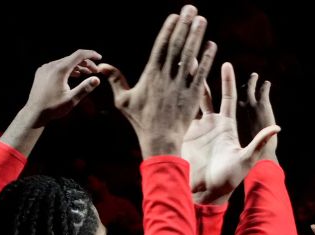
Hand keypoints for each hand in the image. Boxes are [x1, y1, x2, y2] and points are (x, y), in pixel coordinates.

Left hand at [24, 49, 102, 126]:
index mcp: (59, 70)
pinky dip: (68, 69)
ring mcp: (45, 68)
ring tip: (87, 73)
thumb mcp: (72, 99)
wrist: (35, 112)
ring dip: (77, 66)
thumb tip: (97, 79)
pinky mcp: (42, 72)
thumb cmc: (53, 108)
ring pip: (65, 62)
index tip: (99, 57)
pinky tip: (74, 75)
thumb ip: (85, 88)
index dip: (90, 54)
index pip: (78, 55)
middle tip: (96, 71)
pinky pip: (57, 66)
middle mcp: (51, 66)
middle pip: (72, 58)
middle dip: (86, 63)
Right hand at [98, 5, 217, 157]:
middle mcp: (166, 77)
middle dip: (185, 25)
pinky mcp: (192, 97)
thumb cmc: (141, 122)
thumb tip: (102, 65)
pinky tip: (212, 45)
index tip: (175, 15)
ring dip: (197, 36)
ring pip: (190, 56)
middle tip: (192, 9)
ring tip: (202, 20)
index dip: (169, 29)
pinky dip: (206, 60)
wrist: (160, 141)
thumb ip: (115, 80)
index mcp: (151, 75)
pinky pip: (201, 74)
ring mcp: (180, 86)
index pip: (161, 46)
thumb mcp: (124, 101)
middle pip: (177, 45)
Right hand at [182, 62, 281, 203]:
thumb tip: (277, 127)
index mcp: (227, 125)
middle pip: (206, 93)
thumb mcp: (247, 159)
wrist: (208, 192)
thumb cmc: (230, 178)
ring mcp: (196, 128)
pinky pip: (177, 116)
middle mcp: (211, 123)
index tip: (226, 62)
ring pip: (189, 101)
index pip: (228, 97)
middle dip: (202, 74)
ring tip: (178, 65)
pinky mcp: (184, 136)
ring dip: (184, 84)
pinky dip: (173, 103)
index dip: (228, 80)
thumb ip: (260, 142)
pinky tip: (165, 88)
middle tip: (197, 54)